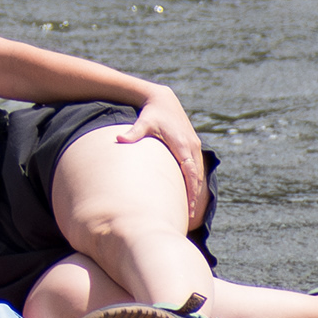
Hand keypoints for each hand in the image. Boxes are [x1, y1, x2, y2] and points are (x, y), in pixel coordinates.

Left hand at [128, 87, 210, 226]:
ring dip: (195, 190)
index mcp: (182, 144)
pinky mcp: (192, 146)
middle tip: (189, 216)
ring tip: (190, 211)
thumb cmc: (152, 114)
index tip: (188, 206)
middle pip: (196, 176)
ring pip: (198, 173)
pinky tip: (188, 194)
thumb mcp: (143, 122)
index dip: (190, 190)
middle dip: (194, 196)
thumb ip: (133, 132)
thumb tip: (119, 139)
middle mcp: (192, 146)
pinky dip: (194, 181)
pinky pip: (196, 167)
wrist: (164, 100)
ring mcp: (194, 146)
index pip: (190, 171)